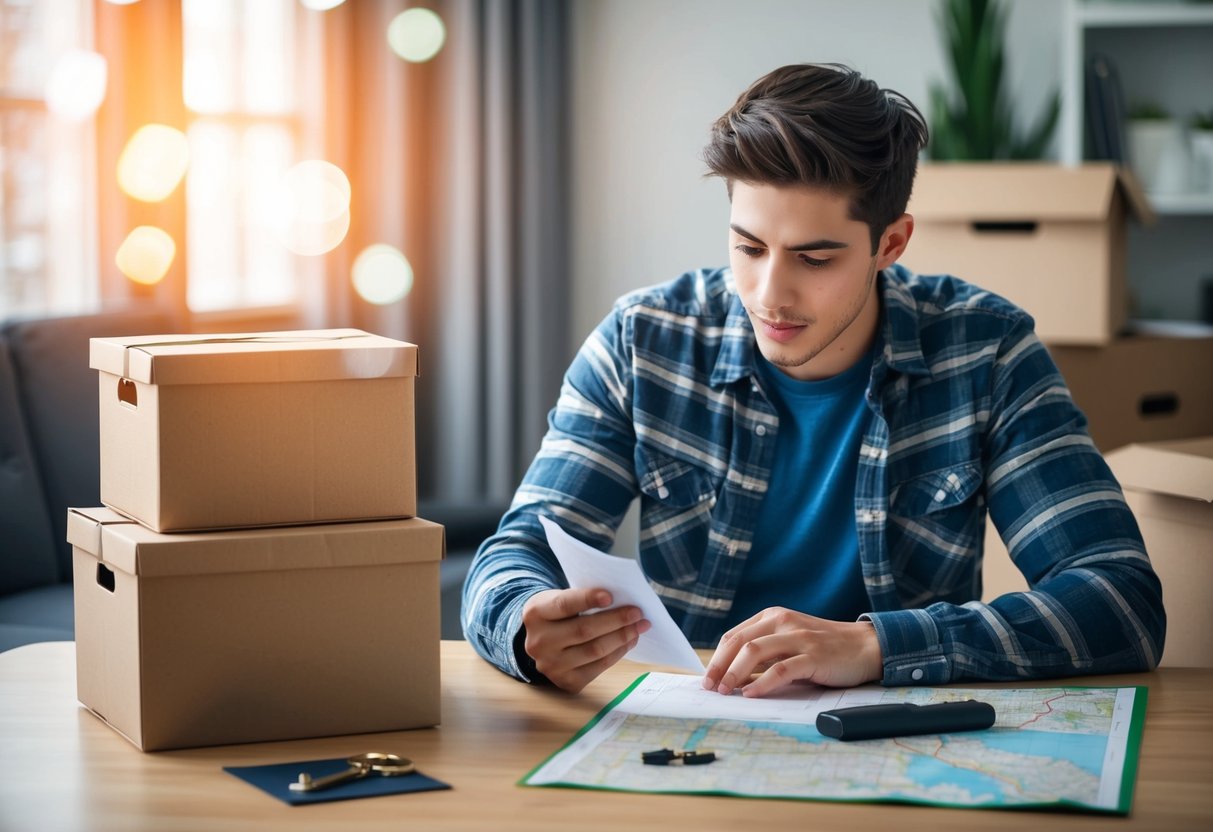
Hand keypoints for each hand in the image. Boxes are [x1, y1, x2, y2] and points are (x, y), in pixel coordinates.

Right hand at [520, 588, 650, 692]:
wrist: (541, 641)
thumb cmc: (558, 614)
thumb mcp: (558, 598)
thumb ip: (581, 599)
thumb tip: (620, 602)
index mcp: (535, 614)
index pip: (564, 605)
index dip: (587, 599)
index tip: (610, 596)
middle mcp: (538, 643)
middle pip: (584, 630)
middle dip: (616, 620)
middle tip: (637, 613)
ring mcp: (551, 666)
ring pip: (595, 651)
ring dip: (622, 638)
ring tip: (638, 627)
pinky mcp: (566, 681)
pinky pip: (599, 667)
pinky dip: (618, 653)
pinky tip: (628, 642)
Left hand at [701, 607, 882, 696]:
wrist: (865, 646)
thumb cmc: (824, 649)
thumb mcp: (790, 644)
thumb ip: (765, 655)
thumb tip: (732, 679)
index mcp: (772, 616)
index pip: (733, 636)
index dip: (716, 658)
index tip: (707, 679)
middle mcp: (782, 621)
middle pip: (738, 643)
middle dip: (719, 666)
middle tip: (710, 688)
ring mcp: (798, 637)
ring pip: (754, 652)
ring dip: (734, 674)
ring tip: (725, 692)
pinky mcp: (813, 655)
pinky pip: (781, 669)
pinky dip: (762, 683)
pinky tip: (752, 694)